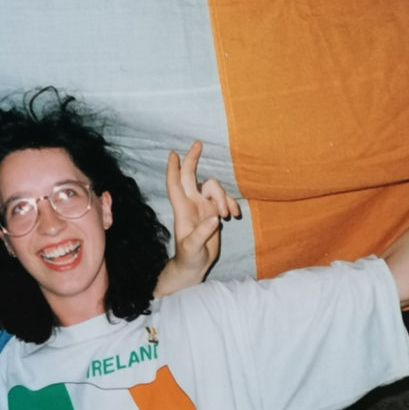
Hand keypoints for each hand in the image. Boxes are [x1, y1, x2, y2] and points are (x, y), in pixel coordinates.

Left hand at [165, 141, 239, 279]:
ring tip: (227, 216)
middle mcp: (191, 203)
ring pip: (214, 188)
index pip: (175, 185)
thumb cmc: (188, 256)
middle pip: (190, 175)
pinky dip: (231, 204)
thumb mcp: (192, 248)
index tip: (173, 154)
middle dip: (193, 159)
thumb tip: (215, 218)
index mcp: (182, 209)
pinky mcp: (214, 212)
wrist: (195, 266)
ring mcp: (203, 206)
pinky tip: (235, 216)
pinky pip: (225, 200)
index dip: (173, 170)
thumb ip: (202, 233)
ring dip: (223, 197)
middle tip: (198, 144)